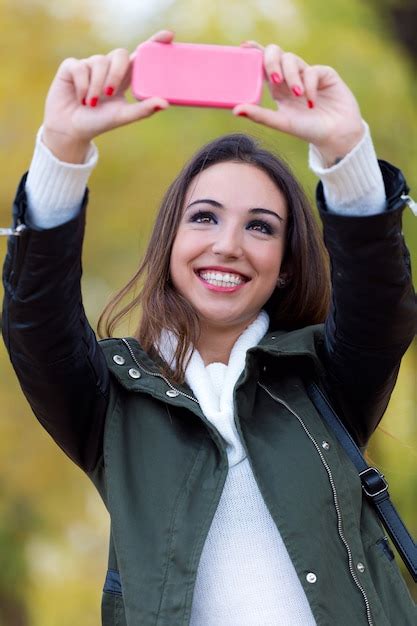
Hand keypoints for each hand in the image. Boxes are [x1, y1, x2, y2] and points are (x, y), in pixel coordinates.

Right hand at [42, 30, 173, 162]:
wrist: (71, 129)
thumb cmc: (99, 122)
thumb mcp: (123, 116)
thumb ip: (143, 110)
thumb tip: (166, 103)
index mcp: (124, 78)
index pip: (140, 56)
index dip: (153, 43)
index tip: (168, 36)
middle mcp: (108, 68)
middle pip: (120, 54)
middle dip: (116, 73)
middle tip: (110, 93)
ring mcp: (90, 65)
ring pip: (99, 62)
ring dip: (96, 86)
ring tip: (91, 104)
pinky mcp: (71, 66)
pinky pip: (80, 67)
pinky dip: (82, 86)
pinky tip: (80, 98)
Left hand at [233, 42, 363, 165]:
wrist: (336, 136)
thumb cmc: (308, 131)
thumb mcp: (282, 123)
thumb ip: (259, 115)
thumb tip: (235, 110)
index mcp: (278, 89)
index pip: (263, 66)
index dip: (254, 53)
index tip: (244, 47)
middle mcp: (291, 78)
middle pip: (276, 55)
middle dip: (272, 62)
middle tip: (275, 79)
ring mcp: (308, 74)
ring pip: (292, 60)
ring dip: (292, 76)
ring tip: (298, 95)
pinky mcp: (325, 74)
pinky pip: (312, 71)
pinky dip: (310, 85)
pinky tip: (312, 102)